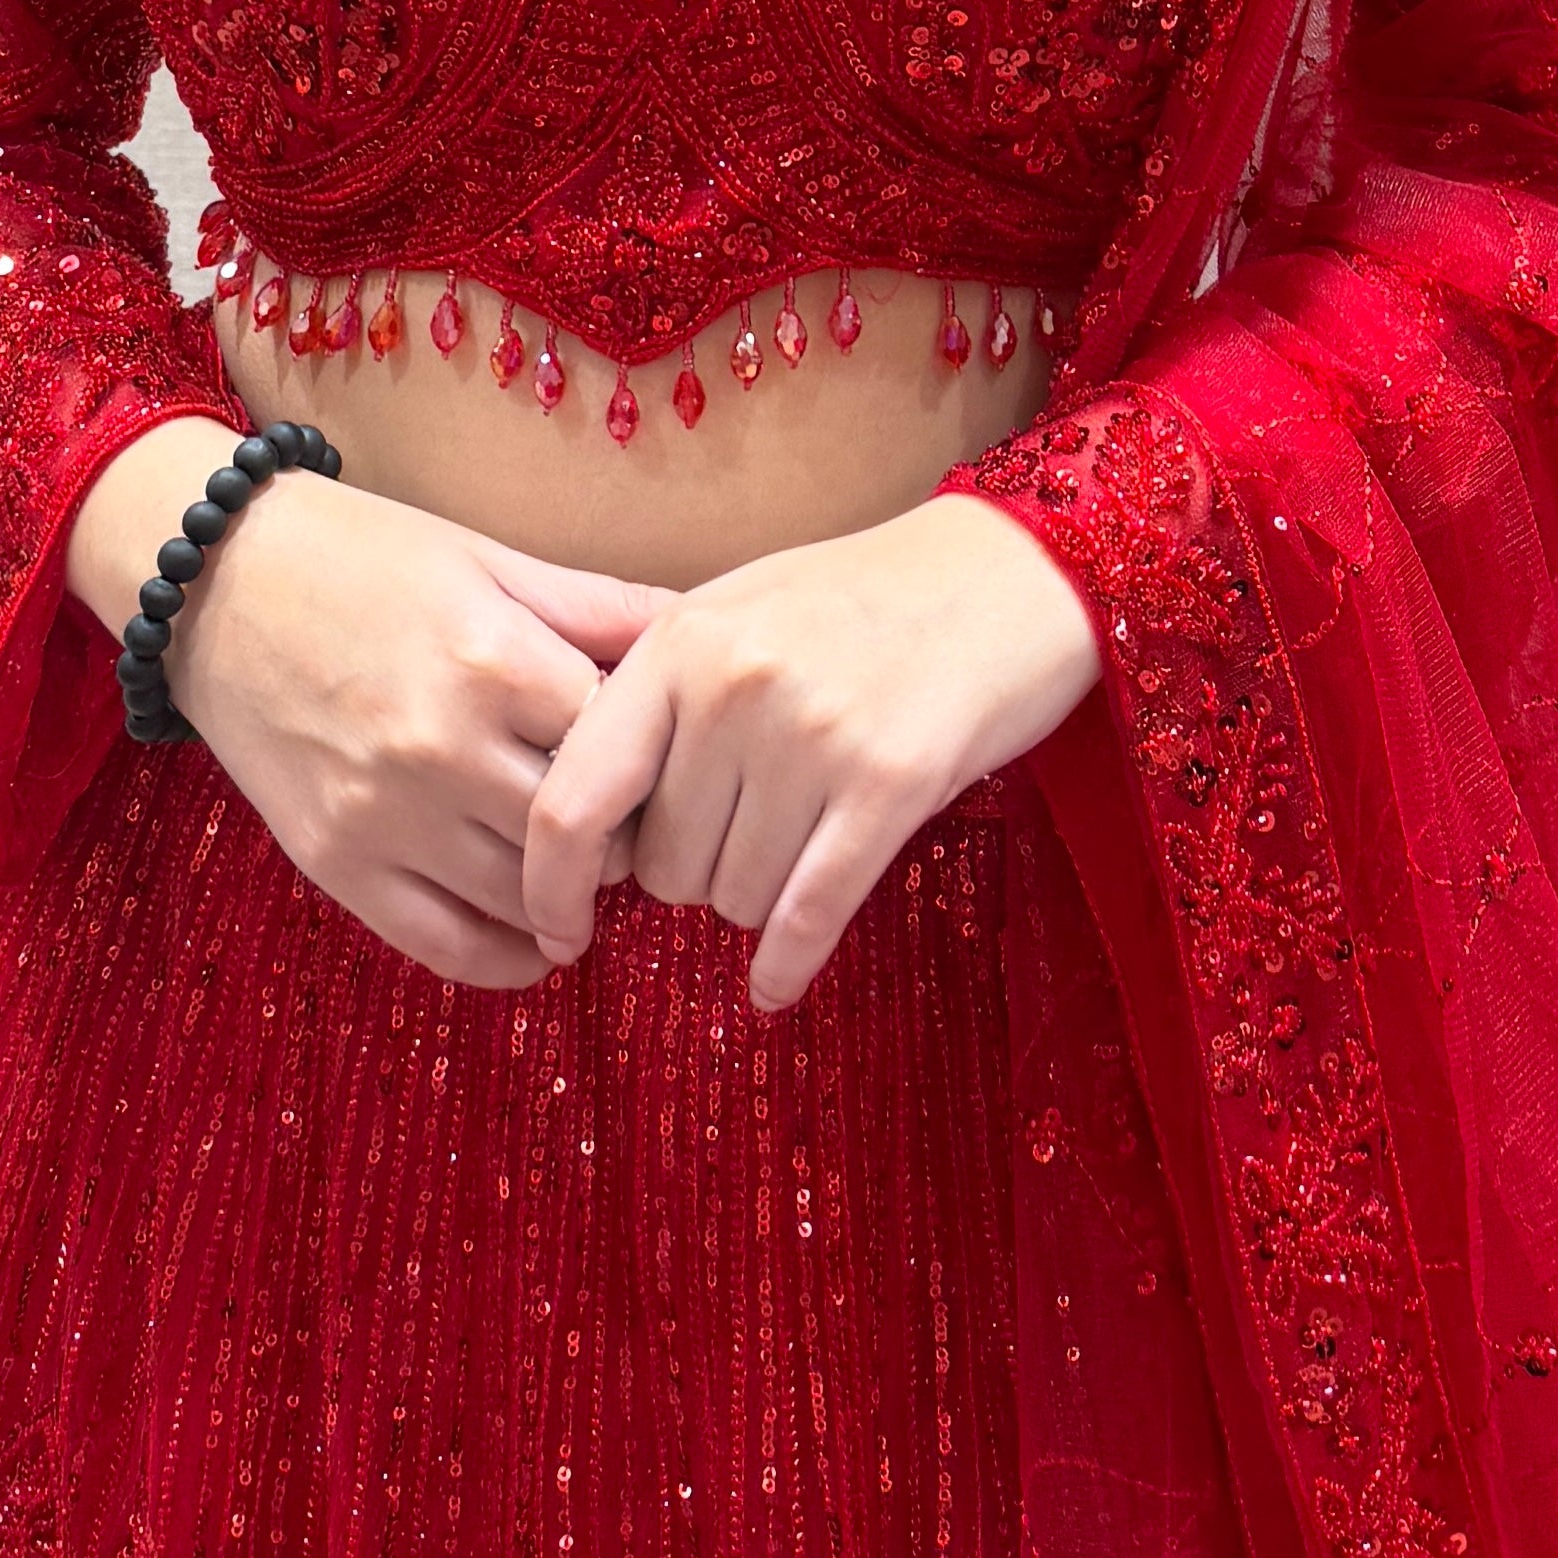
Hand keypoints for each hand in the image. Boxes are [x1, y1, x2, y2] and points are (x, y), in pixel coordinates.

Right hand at [67, 424, 666, 989]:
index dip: (656, 760)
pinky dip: (508, 958)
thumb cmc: (364, 557)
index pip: (622, 746)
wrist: (216, 582)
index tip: (665, 763)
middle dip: (622, 836)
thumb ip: (600, 608)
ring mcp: (383, 814)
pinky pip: (446, 945)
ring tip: (586, 872)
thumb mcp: (489, 560)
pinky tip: (537, 940)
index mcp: (493, 659)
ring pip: (526, 899)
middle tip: (635, 827)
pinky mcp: (336, 863)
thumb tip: (705, 631)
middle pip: (584, 834)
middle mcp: (441, 746)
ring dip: (573, 898)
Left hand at [519, 492, 1101, 1014]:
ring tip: (805, 831)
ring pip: (736, 897)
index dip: (550, 884)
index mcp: (677, 645)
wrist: (1006, 571)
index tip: (557, 928)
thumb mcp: (736, 614)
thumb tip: (584, 822)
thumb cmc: (860, 598)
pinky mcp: (891, 783)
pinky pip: (810, 913)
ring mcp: (814, 736)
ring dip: (758, 896)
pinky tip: (775, 986)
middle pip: (663, 866)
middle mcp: (734, 689)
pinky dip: (787, 965)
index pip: (572, 798)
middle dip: (693, 873)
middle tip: (748, 830)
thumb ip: (656, 698)